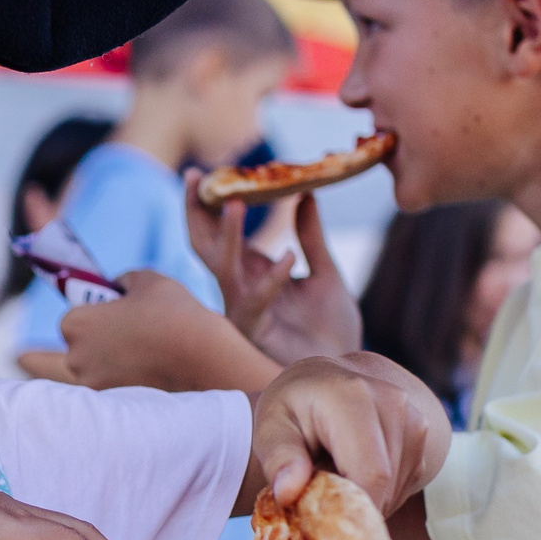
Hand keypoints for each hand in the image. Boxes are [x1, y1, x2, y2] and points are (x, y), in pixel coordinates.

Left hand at [60, 271, 278, 392]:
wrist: (204, 359)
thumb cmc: (174, 315)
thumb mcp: (148, 281)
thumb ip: (124, 280)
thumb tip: (117, 286)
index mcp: (75, 324)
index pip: (74, 316)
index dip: (97, 312)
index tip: (118, 313)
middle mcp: (75, 358)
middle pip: (82, 345)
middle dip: (101, 339)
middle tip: (135, 331)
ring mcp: (93, 385)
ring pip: (98, 367)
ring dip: (114, 360)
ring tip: (147, 350)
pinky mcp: (114, 403)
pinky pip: (115, 385)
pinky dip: (127, 379)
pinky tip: (152, 368)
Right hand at [188, 178, 361, 363]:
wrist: (344, 368)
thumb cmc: (330, 328)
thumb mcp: (325, 272)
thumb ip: (312, 236)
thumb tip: (305, 193)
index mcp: (252, 271)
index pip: (219, 231)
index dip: (209, 203)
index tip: (203, 171)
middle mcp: (240, 288)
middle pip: (205, 245)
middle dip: (197, 211)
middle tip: (196, 176)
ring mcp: (244, 311)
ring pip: (222, 269)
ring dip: (228, 236)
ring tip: (236, 202)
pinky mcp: (256, 334)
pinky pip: (256, 302)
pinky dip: (271, 279)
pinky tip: (290, 257)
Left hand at [253, 352, 447, 514]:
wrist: (325, 379)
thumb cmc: (294, 407)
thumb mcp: (271, 427)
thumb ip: (279, 458)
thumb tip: (288, 493)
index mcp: (352, 397)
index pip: (371, 472)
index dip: (354, 509)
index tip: (327, 524)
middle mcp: (391, 402)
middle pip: (387, 483)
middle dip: (356, 506)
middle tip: (323, 502)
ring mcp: (412, 416)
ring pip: (398, 487)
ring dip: (368, 499)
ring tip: (337, 479)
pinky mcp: (422, 433)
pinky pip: (406, 482)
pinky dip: (381, 491)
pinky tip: (356, 474)